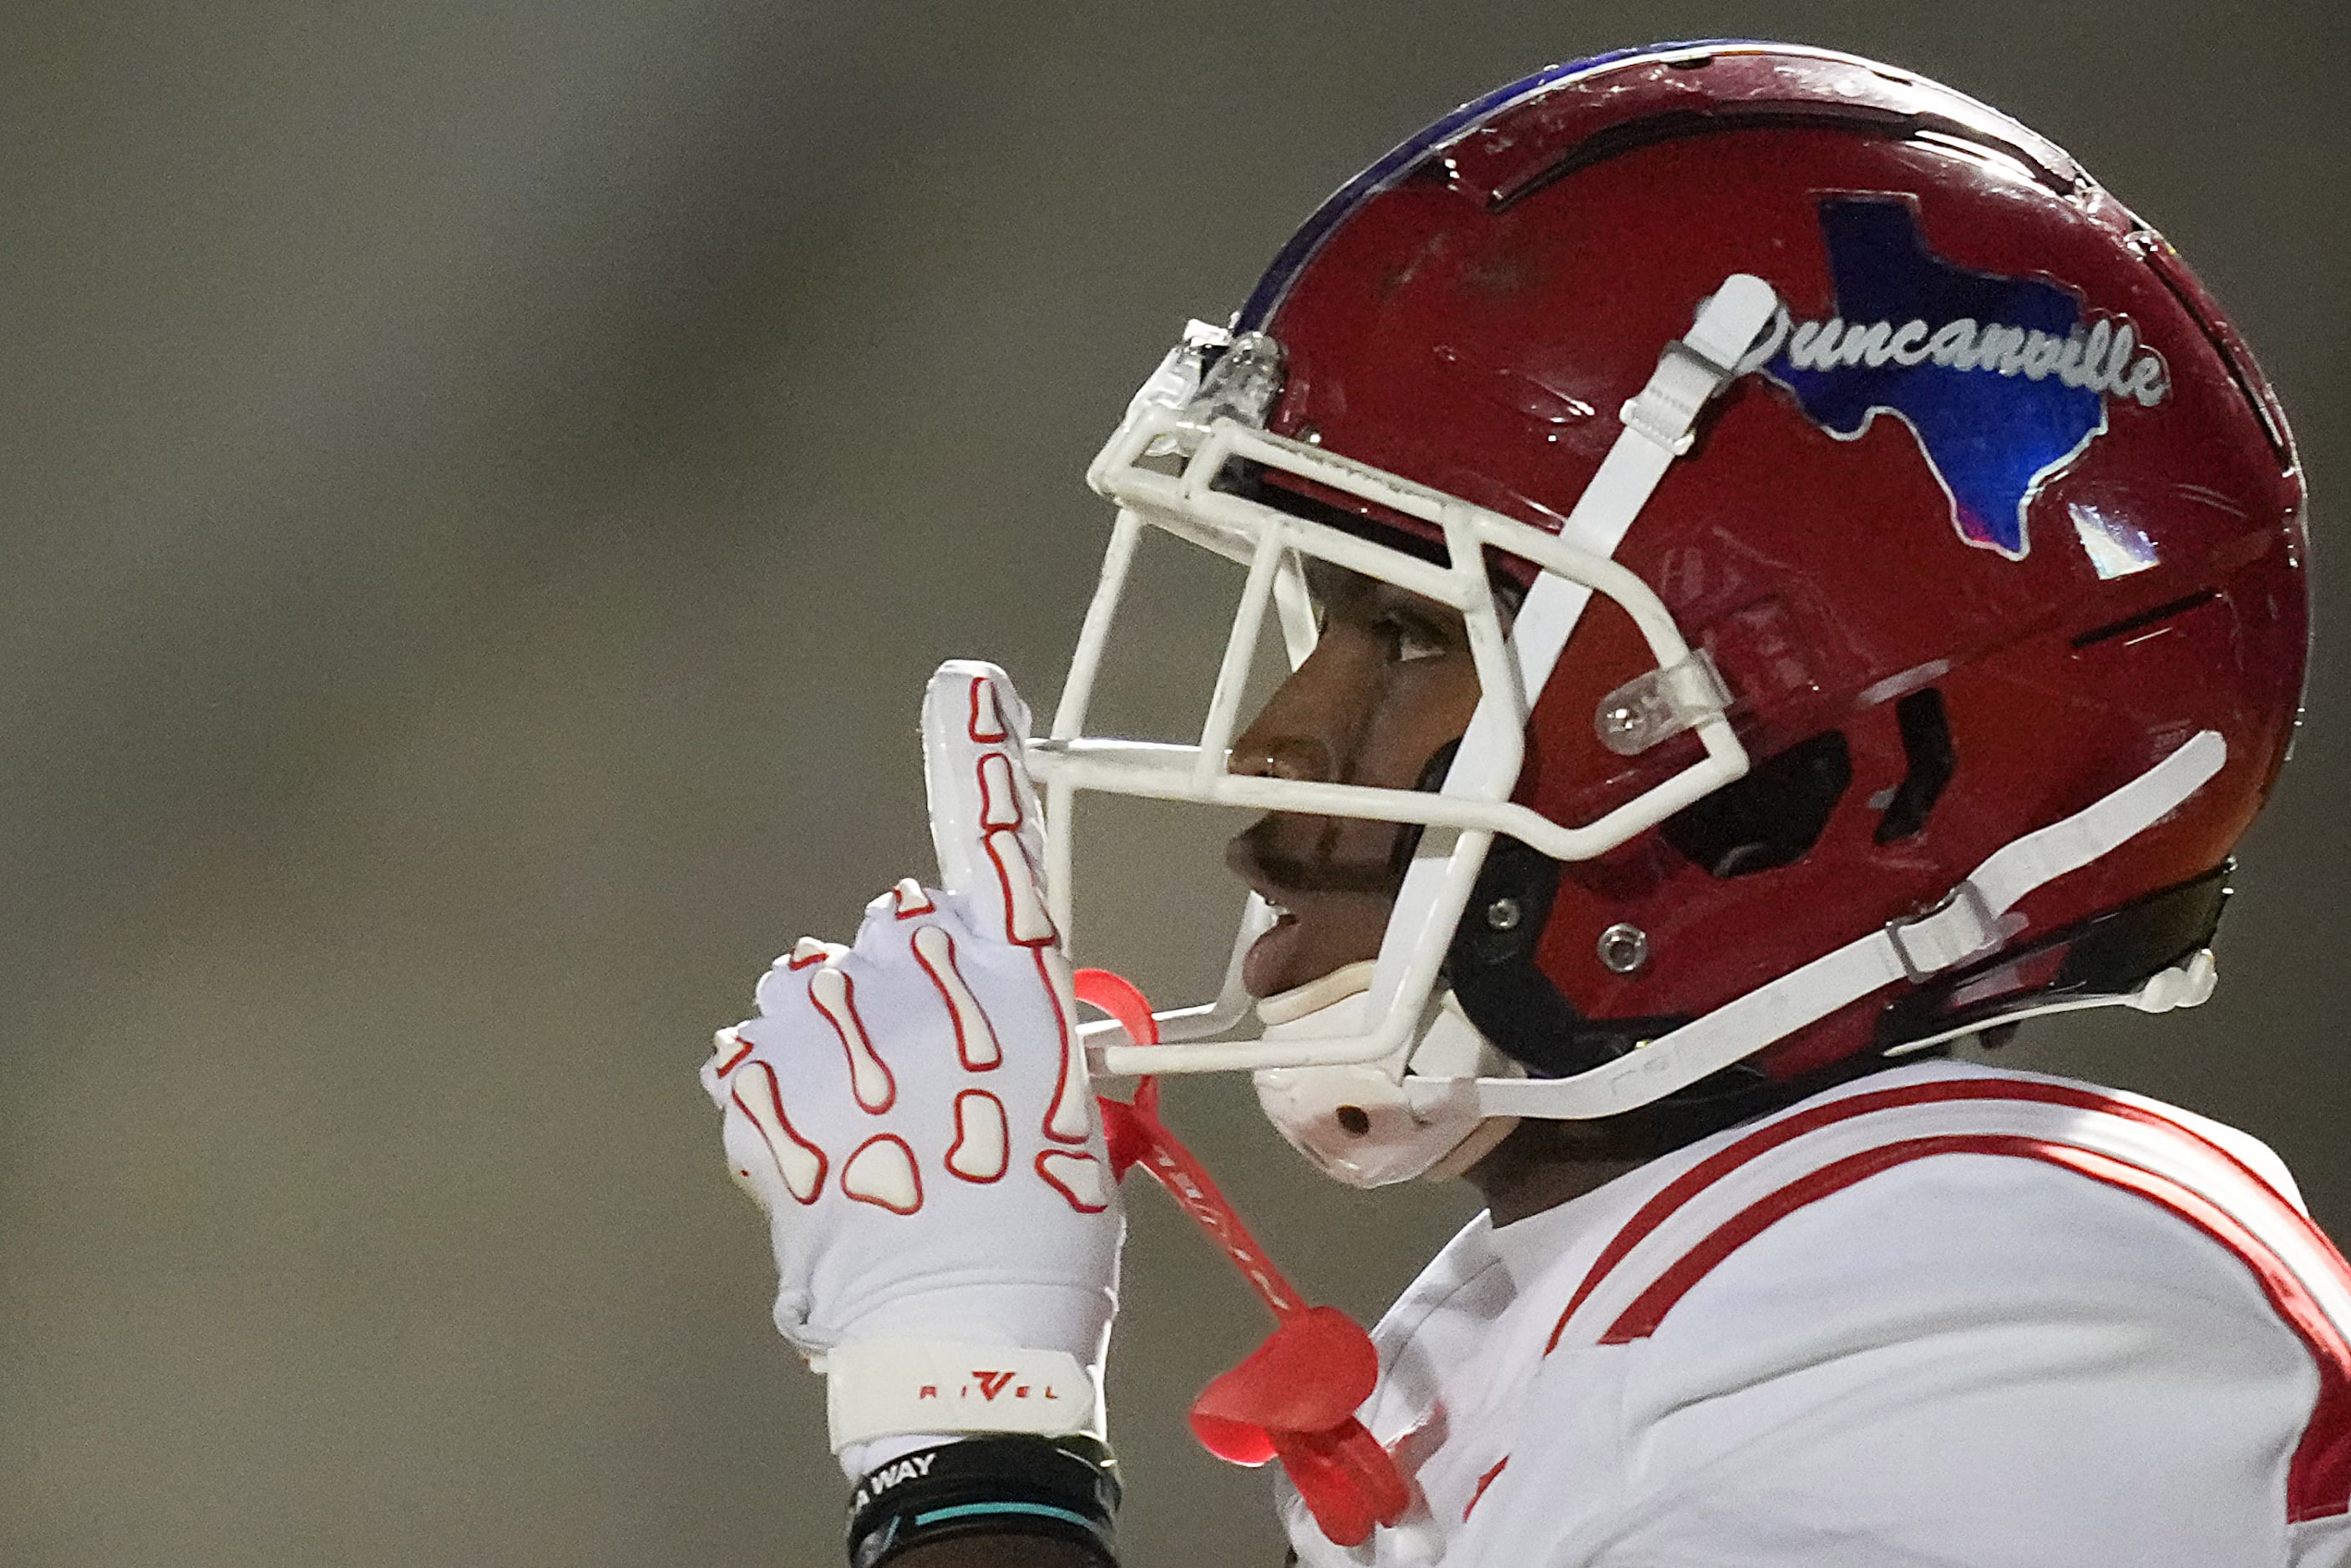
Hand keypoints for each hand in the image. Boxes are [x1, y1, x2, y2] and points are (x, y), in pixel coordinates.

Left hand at [702, 662, 1121, 1452]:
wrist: (962, 1340)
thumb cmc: (1050, 1241)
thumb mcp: (1068, 1119)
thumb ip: (1015, 1042)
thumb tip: (974, 1029)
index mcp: (1013, 985)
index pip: (997, 849)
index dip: (981, 761)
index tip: (965, 683)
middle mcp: (917, 982)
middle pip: (890, 932)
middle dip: (900, 985)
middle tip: (928, 1083)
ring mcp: (830, 1031)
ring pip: (810, 986)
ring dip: (833, 1034)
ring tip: (867, 1126)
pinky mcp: (763, 1090)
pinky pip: (756, 1057)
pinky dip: (779, 1095)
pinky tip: (819, 1155)